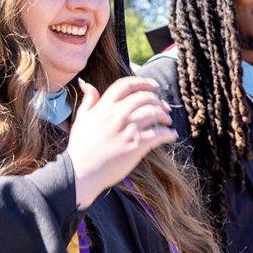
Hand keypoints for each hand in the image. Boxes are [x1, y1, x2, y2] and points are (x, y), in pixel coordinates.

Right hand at [66, 77, 174, 209]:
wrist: (82, 170)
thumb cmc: (81, 147)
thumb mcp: (81, 119)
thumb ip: (89, 101)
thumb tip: (87, 84)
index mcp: (104, 106)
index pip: (126, 85)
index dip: (143, 82)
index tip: (154, 86)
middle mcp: (118, 114)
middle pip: (145, 98)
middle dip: (158, 101)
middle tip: (165, 107)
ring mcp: (128, 128)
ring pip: (154, 113)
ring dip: (165, 115)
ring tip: (168, 121)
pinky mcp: (137, 144)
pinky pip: (159, 134)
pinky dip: (169, 133)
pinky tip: (171, 135)